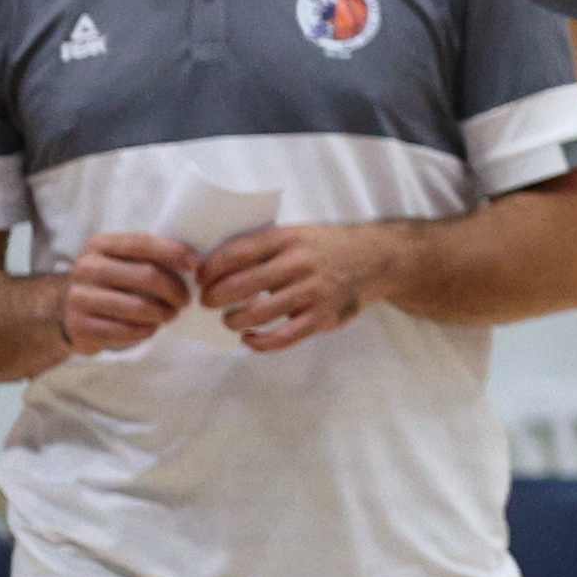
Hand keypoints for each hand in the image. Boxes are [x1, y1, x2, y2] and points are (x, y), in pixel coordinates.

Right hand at [60, 233, 195, 355]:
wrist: (72, 312)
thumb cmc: (112, 284)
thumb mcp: (124, 262)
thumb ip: (150, 256)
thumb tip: (195, 261)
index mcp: (99, 245)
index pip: (143, 243)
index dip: (174, 252)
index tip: (196, 264)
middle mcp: (86, 267)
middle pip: (146, 275)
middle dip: (175, 290)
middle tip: (185, 300)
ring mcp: (79, 297)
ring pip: (138, 306)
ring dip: (163, 313)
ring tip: (170, 314)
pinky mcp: (79, 325)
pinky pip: (125, 330)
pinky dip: (146, 330)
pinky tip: (150, 327)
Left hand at [195, 221, 412, 353]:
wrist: (377, 260)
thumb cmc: (328, 246)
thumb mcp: (297, 234)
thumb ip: (265, 247)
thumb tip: (217, 264)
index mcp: (287, 239)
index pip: (236, 253)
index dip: (210, 268)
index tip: (199, 277)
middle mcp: (298, 264)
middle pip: (241, 285)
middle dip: (214, 297)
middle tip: (207, 302)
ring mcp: (311, 293)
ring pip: (258, 313)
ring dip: (233, 320)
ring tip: (230, 320)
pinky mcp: (322, 317)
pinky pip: (283, 337)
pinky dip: (259, 342)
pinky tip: (249, 339)